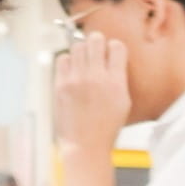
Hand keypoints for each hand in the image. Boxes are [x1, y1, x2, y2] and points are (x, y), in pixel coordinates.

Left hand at [50, 34, 132, 154]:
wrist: (85, 145)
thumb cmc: (106, 127)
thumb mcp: (123, 102)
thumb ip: (119, 78)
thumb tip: (111, 59)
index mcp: (116, 82)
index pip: (116, 46)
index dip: (114, 47)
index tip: (111, 53)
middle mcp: (96, 78)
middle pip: (95, 40)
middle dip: (97, 42)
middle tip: (96, 51)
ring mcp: (76, 80)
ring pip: (77, 46)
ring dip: (82, 50)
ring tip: (83, 62)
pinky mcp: (61, 84)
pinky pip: (62, 58)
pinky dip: (68, 61)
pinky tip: (72, 70)